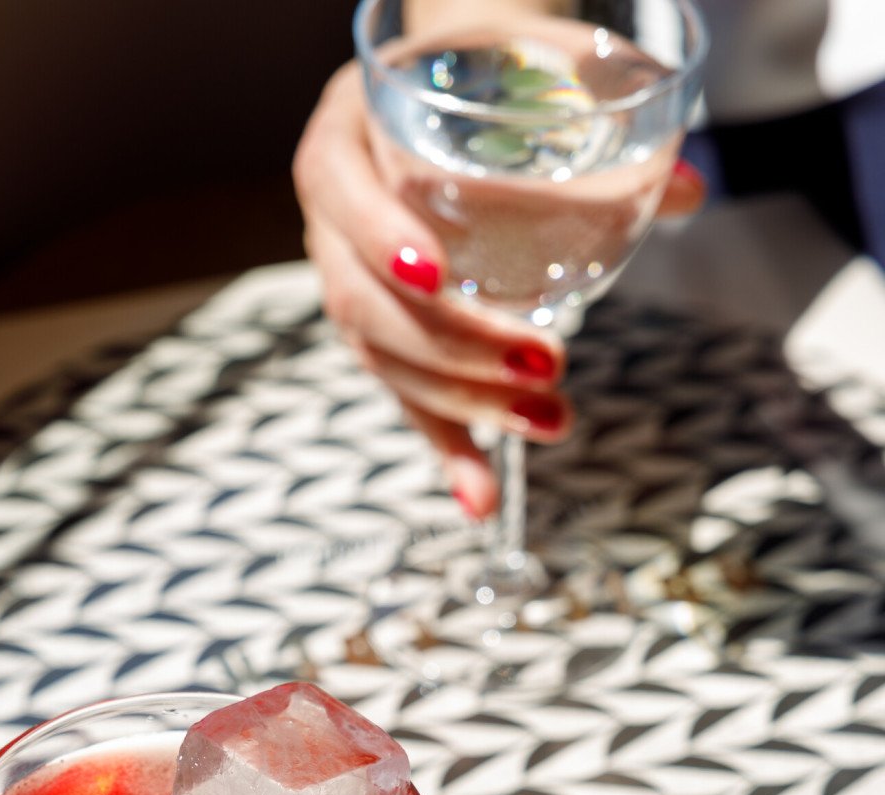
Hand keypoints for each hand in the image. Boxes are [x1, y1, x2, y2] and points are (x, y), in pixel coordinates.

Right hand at [293, 62, 705, 516]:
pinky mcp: (384, 337)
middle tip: (545, 361)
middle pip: (368, 300)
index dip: (377, 235)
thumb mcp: (537, 69)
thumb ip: (603, 120)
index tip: (435, 274)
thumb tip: (687, 190)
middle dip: (457, 346)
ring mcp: (351, 280)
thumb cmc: (493, 71)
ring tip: (550, 418)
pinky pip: (408, 399)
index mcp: (348, 131)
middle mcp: (333, 216)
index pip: (339, 188)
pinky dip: (449, 449)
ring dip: (467, 403)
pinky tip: (481, 499)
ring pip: (387, 360)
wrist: (462, 89)